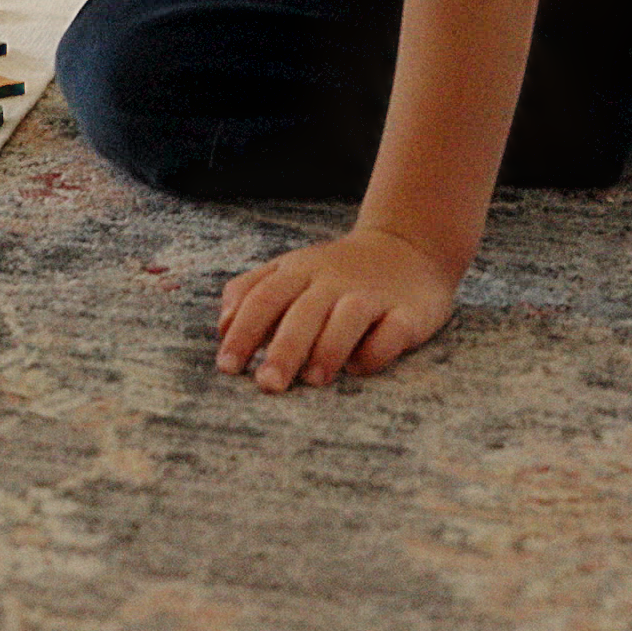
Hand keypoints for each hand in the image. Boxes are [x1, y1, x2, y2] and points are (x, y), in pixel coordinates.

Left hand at [215, 227, 454, 393]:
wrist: (408, 246)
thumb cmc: (336, 271)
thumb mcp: (290, 269)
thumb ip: (252, 291)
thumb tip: (223, 327)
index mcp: (298, 270)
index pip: (263, 298)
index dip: (243, 332)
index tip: (228, 366)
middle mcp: (332, 280)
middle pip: (302, 313)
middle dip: (282, 350)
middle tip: (267, 384)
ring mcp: (371, 294)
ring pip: (346, 319)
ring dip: (328, 350)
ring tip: (313, 380)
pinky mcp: (408, 312)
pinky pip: (390, 333)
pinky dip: (374, 352)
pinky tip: (358, 368)